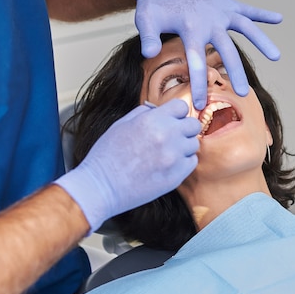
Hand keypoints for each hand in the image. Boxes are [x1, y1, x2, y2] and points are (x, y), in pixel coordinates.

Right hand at [55, 99, 200, 232]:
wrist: (101, 187)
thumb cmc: (106, 155)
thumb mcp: (121, 125)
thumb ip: (143, 113)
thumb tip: (158, 109)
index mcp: (151, 120)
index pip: (181, 106)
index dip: (176, 113)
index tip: (171, 120)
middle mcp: (166, 136)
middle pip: (193, 125)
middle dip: (185, 128)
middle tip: (173, 137)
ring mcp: (173, 157)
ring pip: (193, 145)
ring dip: (184, 147)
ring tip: (167, 153)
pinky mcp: (176, 176)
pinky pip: (191, 162)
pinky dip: (183, 162)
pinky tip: (168, 165)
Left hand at [133, 0, 282, 109]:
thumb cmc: (154, 0)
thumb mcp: (145, 18)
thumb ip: (148, 37)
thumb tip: (149, 55)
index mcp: (191, 27)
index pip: (196, 61)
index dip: (198, 84)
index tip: (200, 103)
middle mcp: (211, 19)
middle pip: (227, 50)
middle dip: (236, 73)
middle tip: (244, 94)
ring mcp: (222, 10)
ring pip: (246, 28)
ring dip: (262, 41)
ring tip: (276, 57)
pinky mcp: (227, 3)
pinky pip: (248, 9)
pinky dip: (263, 14)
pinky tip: (279, 19)